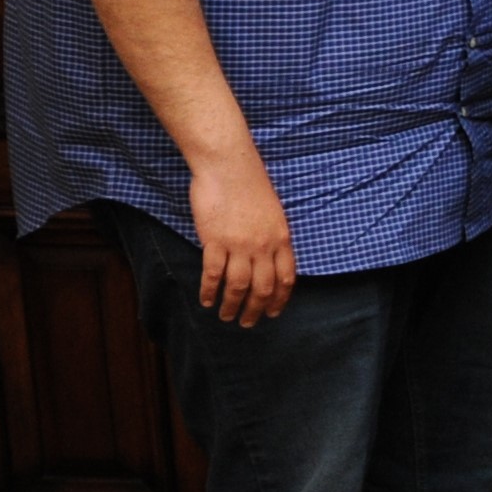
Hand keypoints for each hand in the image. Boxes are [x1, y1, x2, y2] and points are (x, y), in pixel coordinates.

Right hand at [187, 147, 296, 326]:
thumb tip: (268, 258)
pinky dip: (209, 290)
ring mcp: (240, 245)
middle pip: (263, 287)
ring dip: (232, 305)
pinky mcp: (215, 241)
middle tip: (248, 323)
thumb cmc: (250, 186)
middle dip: (255, 310)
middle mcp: (264, 246)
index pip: (286, 278)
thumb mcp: (273, 213)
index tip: (273, 312)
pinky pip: (213, 274)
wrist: (229, 167)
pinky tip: (205, 300)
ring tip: (226, 317)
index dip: (279, 299)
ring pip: (238, 286)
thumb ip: (273, 237)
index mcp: (282, 239)